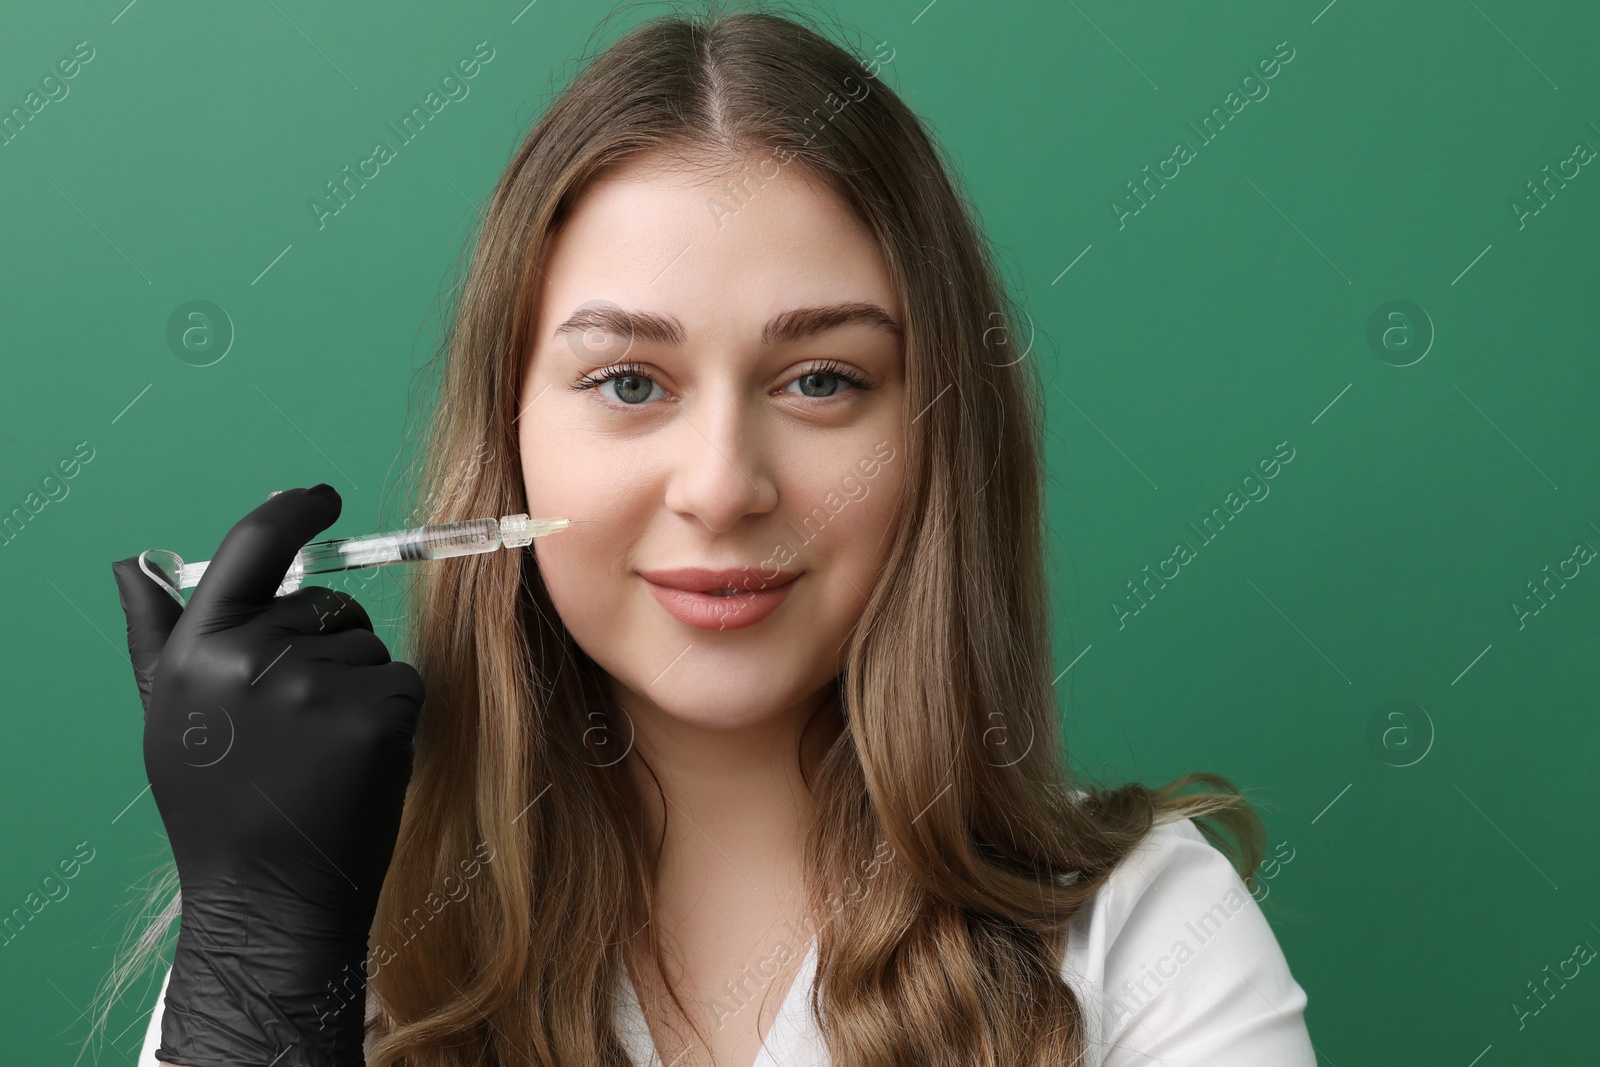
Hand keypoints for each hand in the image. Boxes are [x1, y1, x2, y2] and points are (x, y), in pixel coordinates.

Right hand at [112, 484, 423, 1066]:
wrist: (268, 899)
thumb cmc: (220, 808)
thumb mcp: (171, 719)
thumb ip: (159, 636)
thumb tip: (130, 562)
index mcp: (196, 650)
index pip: (252, 547)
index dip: (294, 511)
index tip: (322, 497)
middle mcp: (249, 657)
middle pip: (327, 608)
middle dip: (326, 651)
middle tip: (296, 731)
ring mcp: (316, 685)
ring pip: (369, 648)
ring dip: (358, 689)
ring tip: (319, 755)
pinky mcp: (376, 712)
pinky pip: (403, 681)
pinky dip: (392, 716)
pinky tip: (357, 763)